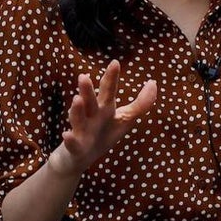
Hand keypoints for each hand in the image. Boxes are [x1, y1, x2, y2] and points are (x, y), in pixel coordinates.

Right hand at [47, 60, 156, 177]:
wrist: (79, 158)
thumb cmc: (103, 134)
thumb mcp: (124, 119)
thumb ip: (140, 103)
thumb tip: (154, 83)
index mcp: (104, 109)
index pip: (108, 91)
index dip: (111, 78)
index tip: (115, 62)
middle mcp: (91, 117)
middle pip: (90, 102)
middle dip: (87, 90)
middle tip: (84, 76)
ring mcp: (82, 132)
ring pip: (78, 119)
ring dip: (77, 110)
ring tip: (77, 99)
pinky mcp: (75, 148)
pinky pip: (72, 144)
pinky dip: (70, 140)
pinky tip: (66, 135)